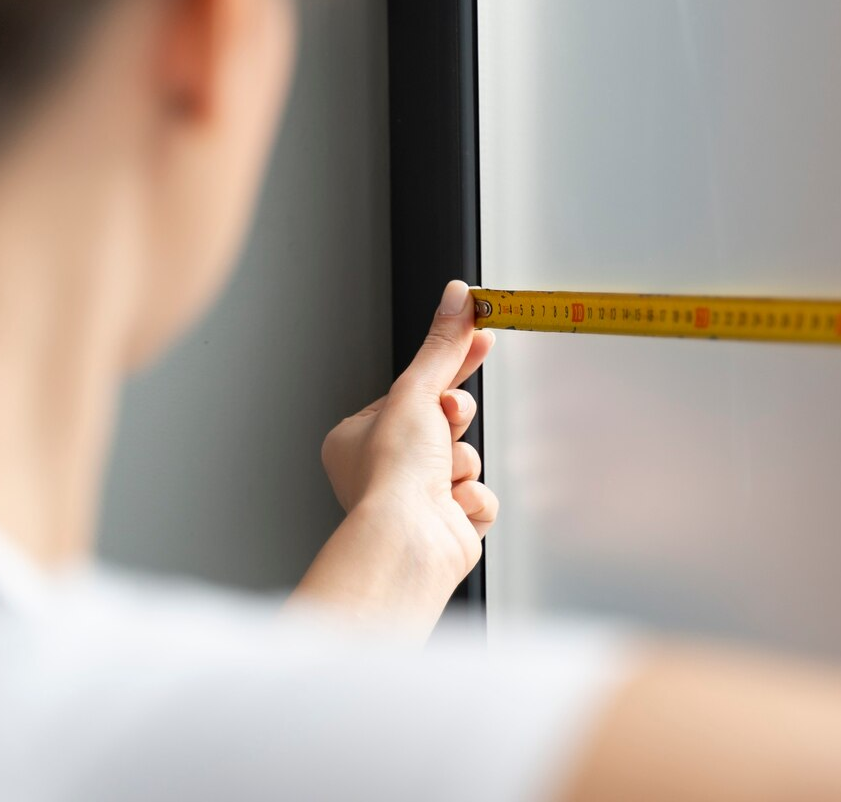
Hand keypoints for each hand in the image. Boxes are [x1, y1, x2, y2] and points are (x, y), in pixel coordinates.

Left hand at [294, 280, 496, 628]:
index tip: (481, 334)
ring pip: (465, 458)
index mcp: (359, 438)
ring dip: (462, 463)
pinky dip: (471, 497)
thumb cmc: (392, 478)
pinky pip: (478, 493)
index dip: (450, 362)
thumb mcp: (417, 393)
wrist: (409, 542)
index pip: (414, 389)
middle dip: (454, 423)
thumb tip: (457, 297)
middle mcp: (383, 469)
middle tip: (447, 421)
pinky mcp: (447, 524)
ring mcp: (416, 499)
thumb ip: (442, 346)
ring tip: (441, 477)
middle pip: (445, 423)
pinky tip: (452, 507)